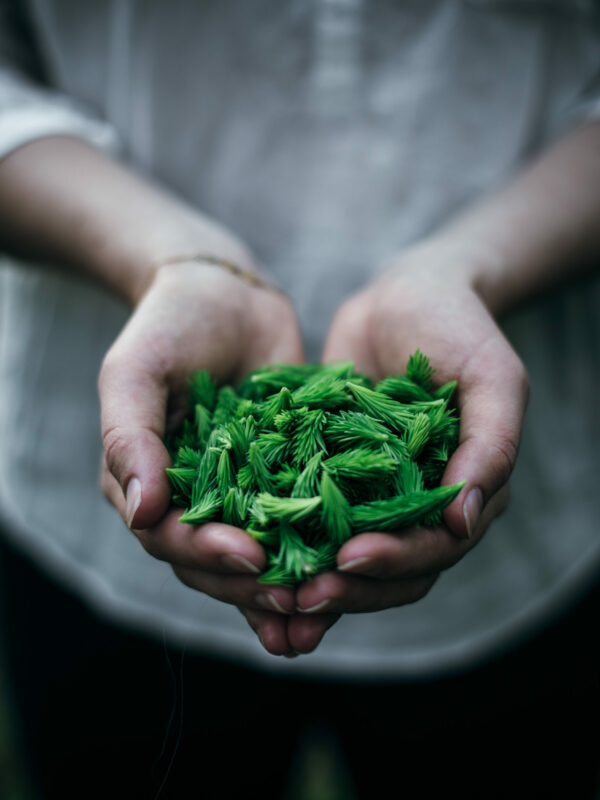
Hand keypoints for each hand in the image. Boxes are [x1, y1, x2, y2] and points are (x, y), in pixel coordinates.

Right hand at [99, 260, 308, 654]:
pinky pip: (298, 524)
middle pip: (216, 562)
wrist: (225, 294)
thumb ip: (129, 437)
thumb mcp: (134, 371)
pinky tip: (345, 578)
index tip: (251, 556)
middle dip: (255, 586)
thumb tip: (140, 512)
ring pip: (259, 556)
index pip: (168, 537)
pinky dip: (316, 554)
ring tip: (322, 612)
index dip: (206, 554)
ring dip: (287, 590)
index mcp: (144, 484)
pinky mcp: (284, 478)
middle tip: (299, 598)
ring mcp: (239, 493)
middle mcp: (190, 500)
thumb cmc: (169, 325)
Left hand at [288, 244, 528, 650]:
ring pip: (345, 556)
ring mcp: (373, 492)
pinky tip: (251, 550)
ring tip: (272, 592)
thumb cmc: (458, 329)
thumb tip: (464, 519)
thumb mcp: (492, 377)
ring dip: (313, 579)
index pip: (435, 549)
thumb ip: (491, 445)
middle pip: (388, 570)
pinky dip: (286, 540)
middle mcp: (419, 504)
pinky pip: (309, 515)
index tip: (350, 558)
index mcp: (464, 493)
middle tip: (301, 596)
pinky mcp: (332, 474)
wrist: (405, 293)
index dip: (396, 562)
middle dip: (348, 587)